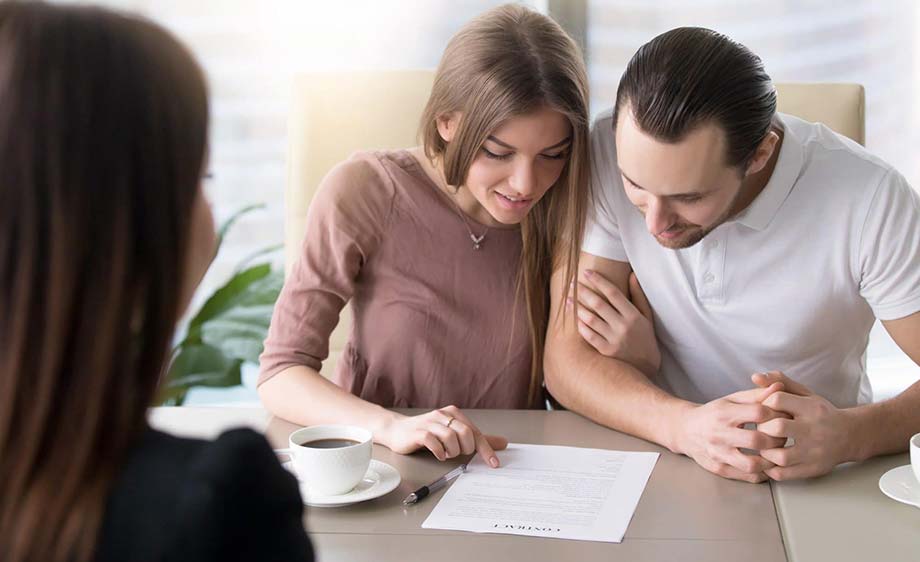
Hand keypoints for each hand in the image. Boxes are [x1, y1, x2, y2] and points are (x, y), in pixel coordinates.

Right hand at [378, 405, 507, 467]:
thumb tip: (503, 443)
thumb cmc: (427, 433)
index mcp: (454, 413)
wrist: (397, 430)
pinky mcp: (418, 432)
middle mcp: (443, 415)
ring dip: (452, 451)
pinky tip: (438, 455)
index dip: (486, 449)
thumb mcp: (454, 434)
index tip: (494, 464)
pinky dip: (439, 452)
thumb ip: (477, 439)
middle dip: (465, 449)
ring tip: (446, 454)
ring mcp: (429, 422)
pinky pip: (433, 442)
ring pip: (451, 437)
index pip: (475, 432)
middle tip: (457, 454)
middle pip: (465, 433)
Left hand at [567, 270, 659, 375]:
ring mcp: (614, 340)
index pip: (613, 293)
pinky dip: (581, 326)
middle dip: (584, 291)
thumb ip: (638, 295)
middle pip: (599, 304)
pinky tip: (574, 318)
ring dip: (578, 307)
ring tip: (568, 299)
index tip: (587, 272)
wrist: (645, 366)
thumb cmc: (645, 338)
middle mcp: (623, 326)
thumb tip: (632, 275)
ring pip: (591, 319)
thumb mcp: (647, 317)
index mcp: (633, 315)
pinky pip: (590, 336)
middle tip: (572, 282)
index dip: (599, 281)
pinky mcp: (606, 351)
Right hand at [674, 383, 788, 482]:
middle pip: (758, 440)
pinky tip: (766, 464)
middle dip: (777, 439)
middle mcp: (719, 434)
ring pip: (752, 464)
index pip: (759, 413)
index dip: (777, 414)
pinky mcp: (719, 468)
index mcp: (724, 413)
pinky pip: (747, 476)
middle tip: (783, 437)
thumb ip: (756, 395)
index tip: (783, 417)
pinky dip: (762, 472)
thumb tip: (780, 387)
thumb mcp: (732, 399)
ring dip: (770, 460)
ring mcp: (718, 454)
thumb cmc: (714, 413)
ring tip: (775, 453)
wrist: (685, 430)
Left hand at [751, 371, 854, 479]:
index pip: (777, 400)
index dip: (763, 404)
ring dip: (765, 452)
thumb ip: (779, 382)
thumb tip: (754, 377)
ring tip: (763, 446)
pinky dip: (770, 469)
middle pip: (777, 428)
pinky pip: (784, 474)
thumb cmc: (820, 413)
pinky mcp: (813, 469)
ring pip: (780, 456)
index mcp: (811, 408)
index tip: (762, 410)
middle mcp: (814, 430)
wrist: (850, 436)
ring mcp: (815, 452)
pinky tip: (768, 460)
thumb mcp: (804, 393)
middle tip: (760, 429)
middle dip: (762, 428)